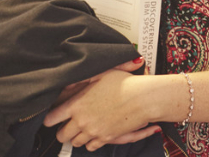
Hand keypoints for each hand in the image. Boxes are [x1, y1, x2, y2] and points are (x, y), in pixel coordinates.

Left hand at [45, 59, 160, 150]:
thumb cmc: (125, 83)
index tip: (55, 118)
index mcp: (76, 105)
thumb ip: (82, 80)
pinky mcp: (105, 138)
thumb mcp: (101, 74)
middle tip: (70, 126)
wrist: (144, 98)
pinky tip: (96, 134)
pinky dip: (91, 142)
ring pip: (75, 142)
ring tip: (85, 129)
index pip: (51, 119)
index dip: (51, 119)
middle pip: (61, 135)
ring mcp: (93, 131)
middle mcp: (81, 121)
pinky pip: (91, 147)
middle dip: (64, 131)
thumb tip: (69, 84)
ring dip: (78, 137)